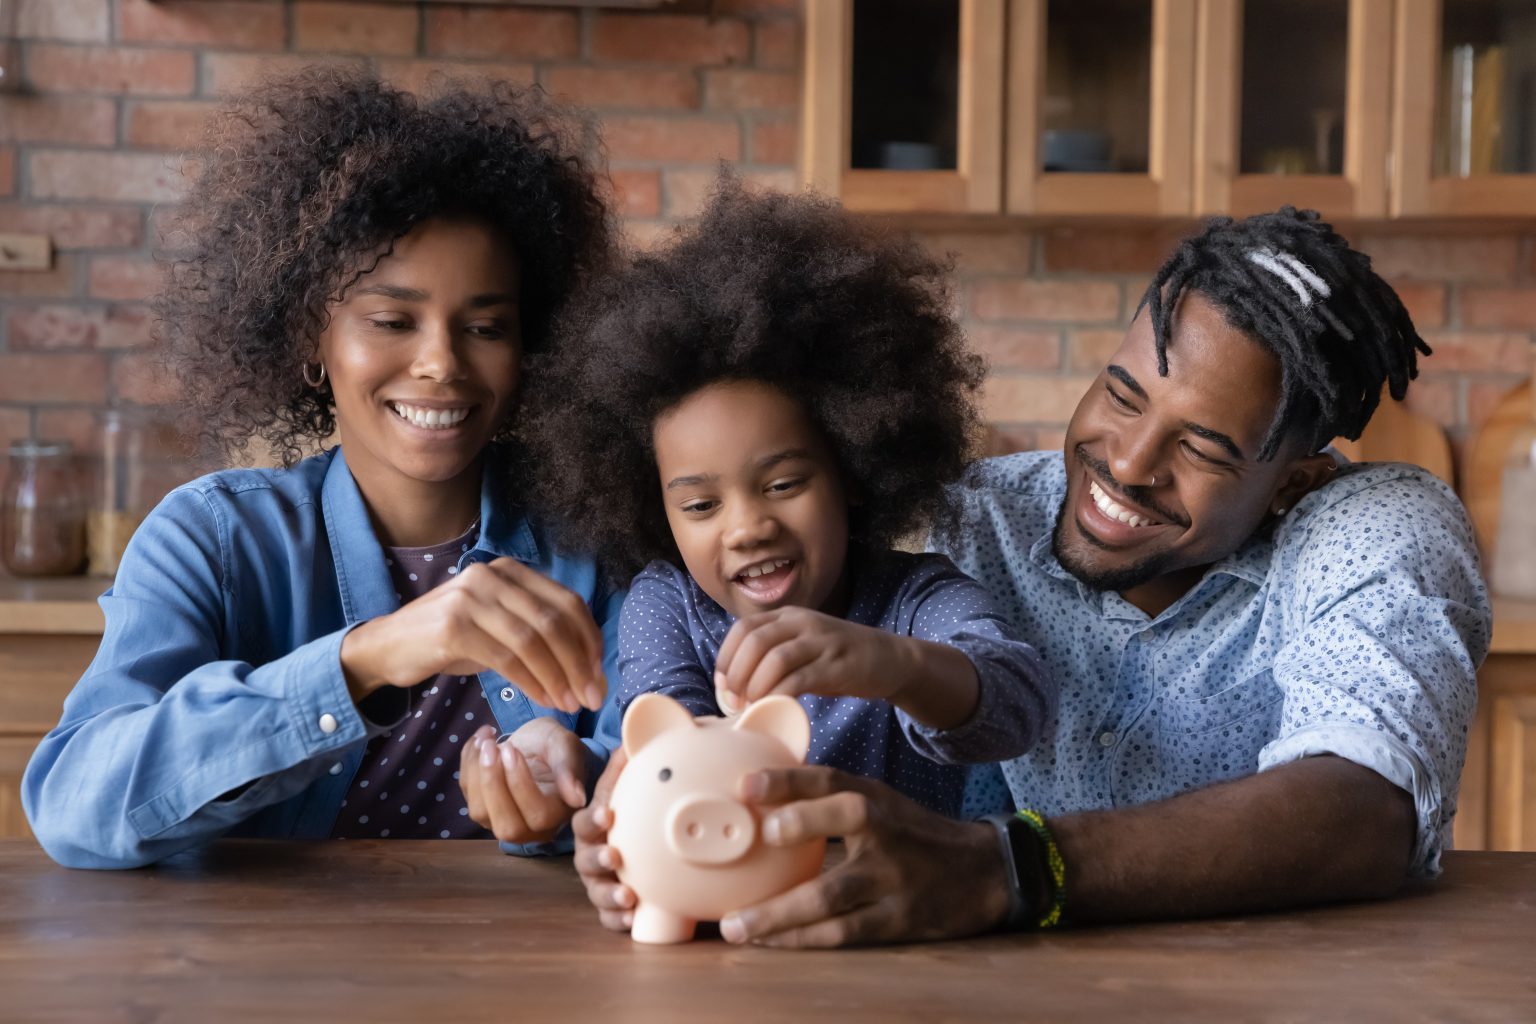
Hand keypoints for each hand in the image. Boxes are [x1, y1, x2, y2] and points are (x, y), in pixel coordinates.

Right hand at [339, 557, 604, 712]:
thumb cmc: (450, 641)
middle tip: (591, 697)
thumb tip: (588, 669)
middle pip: (554, 621)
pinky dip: (532, 682)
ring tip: (570, 704)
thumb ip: (538, 635)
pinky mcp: (454, 627)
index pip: (567, 602)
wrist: (386, 646)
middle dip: (580, 663)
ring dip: (558, 677)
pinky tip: (543, 700)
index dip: (589, 640)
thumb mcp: (498, 628)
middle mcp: (492, 576)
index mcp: (509, 571)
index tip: (598, 674)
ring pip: (534, 640)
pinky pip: (507, 658)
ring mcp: (471, 598)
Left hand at [459, 719, 590, 843]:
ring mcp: (502, 821)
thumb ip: (569, 769)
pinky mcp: (482, 808)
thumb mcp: (565, 746)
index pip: (538, 815)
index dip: (520, 784)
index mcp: (558, 813)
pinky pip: (467, 793)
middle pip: (507, 826)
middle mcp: (531, 827)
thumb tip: (577, 798)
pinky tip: (479, 740)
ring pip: (480, 813)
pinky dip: (467, 764)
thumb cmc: (554, 746)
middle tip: (491, 747)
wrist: (536, 744)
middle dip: (493, 784)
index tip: (511, 749)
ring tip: (486, 740)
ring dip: (476, 773)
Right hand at [571, 746, 635, 931]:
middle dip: (599, 858)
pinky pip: (609, 917)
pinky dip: (619, 920)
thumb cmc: (621, 807)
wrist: (619, 833)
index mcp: (592, 825)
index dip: (594, 817)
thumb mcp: (621, 786)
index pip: (586, 820)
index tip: (608, 814)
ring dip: (610, 894)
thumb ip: (623, 766)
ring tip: (629, 896)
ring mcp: (598, 880)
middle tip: (615, 856)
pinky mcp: (610, 904)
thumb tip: (631, 739)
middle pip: (586, 859)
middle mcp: (589, 853)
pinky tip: (634, 920)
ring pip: (596, 891)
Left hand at [714, 608, 902, 709]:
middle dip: (736, 674)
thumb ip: (771, 655)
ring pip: (774, 659)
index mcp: (788, 616)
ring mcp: (822, 641)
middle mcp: (803, 622)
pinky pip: (800, 679)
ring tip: (750, 706)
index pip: (743, 628)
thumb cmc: (838, 660)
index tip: (722, 685)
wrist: (890, 659)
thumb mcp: (802, 646)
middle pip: (754, 641)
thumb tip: (732, 684)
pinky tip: (776, 708)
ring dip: (755, 686)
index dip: (725, 657)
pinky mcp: (838, 665)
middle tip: (733, 700)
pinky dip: (780, 695)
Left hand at [718, 767, 1010, 946]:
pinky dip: (803, 939)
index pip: (830, 780)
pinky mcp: (898, 920)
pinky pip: (844, 932)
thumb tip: (758, 801)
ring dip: (779, 913)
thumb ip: (828, 800)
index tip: (746, 783)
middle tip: (758, 836)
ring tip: (735, 926)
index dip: (789, 778)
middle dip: (799, 825)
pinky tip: (769, 942)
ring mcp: (894, 878)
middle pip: (845, 820)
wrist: (983, 873)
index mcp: (875, 798)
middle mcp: (886, 832)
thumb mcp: (880, 803)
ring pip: (833, 894)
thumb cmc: (912, 835)